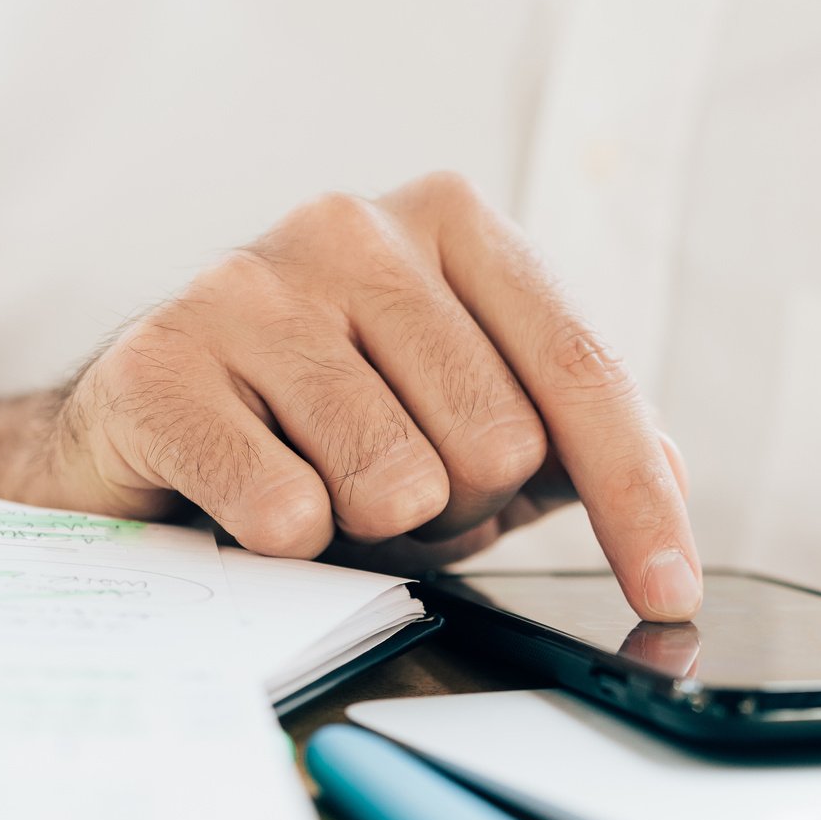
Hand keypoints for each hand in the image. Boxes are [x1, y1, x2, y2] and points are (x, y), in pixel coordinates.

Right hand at [41, 172, 700, 620]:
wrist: (146, 425)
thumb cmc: (326, 424)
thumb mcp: (467, 418)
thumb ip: (572, 440)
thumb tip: (674, 491)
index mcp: (453, 225)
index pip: (579, 373)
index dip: (637, 500)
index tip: (670, 594)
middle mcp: (352, 229)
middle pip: (497, 440)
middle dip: (463, 509)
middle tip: (397, 496)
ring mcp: (249, 286)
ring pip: (396, 482)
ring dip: (371, 528)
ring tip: (322, 491)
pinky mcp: (159, 364)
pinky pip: (283, 509)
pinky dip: (288, 542)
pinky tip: (255, 507)